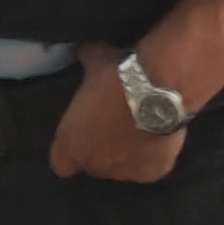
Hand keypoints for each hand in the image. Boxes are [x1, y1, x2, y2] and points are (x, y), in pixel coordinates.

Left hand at [47, 42, 187, 186]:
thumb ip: (87, 62)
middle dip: (104, 148)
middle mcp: (92, 166)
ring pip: (123, 167)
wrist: (157, 88)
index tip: (85, 133)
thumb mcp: (95, 61)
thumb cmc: (116, 77)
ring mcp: (122, 172)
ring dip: (129, 152)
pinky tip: (161, 134)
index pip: (62, 163)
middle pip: (95, 165)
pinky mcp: (151, 173)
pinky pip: (150, 166)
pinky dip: (155, 153)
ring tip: (142, 128)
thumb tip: (84, 51)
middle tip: (117, 124)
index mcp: (69, 146)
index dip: (74, 148)